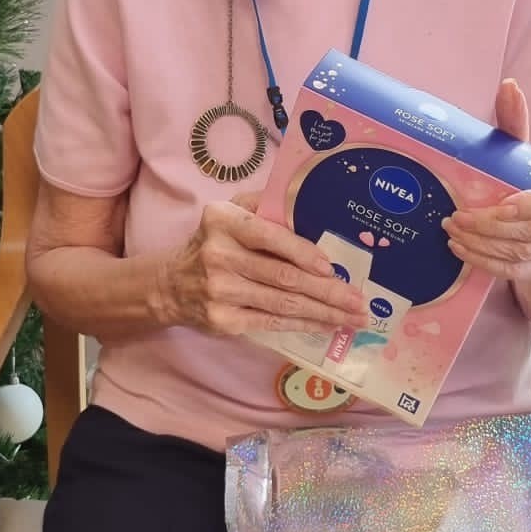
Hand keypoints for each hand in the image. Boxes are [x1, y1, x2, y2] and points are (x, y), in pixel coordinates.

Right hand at [158, 196, 368, 337]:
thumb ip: (265, 205)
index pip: (270, 236)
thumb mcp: (230, 212)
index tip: (333, 268)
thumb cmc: (213, 242)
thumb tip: (313, 207)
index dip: (304, 253)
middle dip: (328, 291)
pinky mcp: (224, 320)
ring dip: (324, 312)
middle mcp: (219, 255)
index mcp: (224, 221)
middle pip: (284, 276)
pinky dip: (303, 325)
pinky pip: (272, 323)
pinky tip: (327, 326)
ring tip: (353, 318)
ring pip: (283, 304)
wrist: (170, 285)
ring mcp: (220, 291)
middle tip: (359, 301)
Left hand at [443, 80, 530, 285]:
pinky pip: (520, 271)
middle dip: (490, 225)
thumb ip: (516, 121)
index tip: (498, 204)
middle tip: (456, 218)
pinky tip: (464, 251)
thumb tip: (508, 86)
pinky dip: (488, 262)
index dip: (529, 203)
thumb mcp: (525, 151)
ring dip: (484, 244)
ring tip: (454, 232)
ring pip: (525, 252)